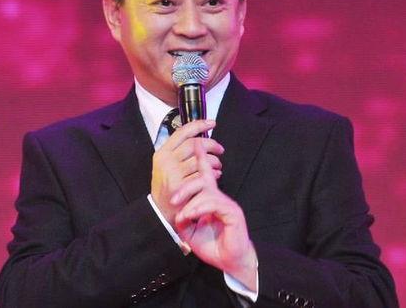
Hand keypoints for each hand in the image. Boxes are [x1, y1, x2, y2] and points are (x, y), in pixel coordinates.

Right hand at [151, 119, 223, 225]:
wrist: (159, 212)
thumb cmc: (166, 187)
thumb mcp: (165, 166)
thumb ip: (178, 152)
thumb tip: (199, 139)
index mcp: (162, 153)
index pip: (182, 132)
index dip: (199, 125)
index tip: (212, 123)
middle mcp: (166, 161)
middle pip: (194, 144)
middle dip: (211, 144)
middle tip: (220, 149)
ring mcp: (173, 173)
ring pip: (200, 159)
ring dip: (214, 160)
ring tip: (218, 164)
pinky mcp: (182, 186)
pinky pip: (202, 175)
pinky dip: (213, 173)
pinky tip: (217, 175)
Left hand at [171, 140, 256, 290]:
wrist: (229, 262)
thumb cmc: (212, 246)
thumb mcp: (190, 231)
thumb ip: (183, 217)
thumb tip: (175, 208)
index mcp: (211, 200)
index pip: (206, 174)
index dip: (201, 158)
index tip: (195, 142)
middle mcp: (220, 198)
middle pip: (202, 180)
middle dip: (186, 187)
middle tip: (173, 200)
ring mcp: (227, 204)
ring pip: (206, 191)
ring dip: (190, 203)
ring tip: (182, 217)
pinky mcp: (232, 212)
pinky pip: (212, 203)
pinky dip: (198, 209)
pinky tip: (190, 216)